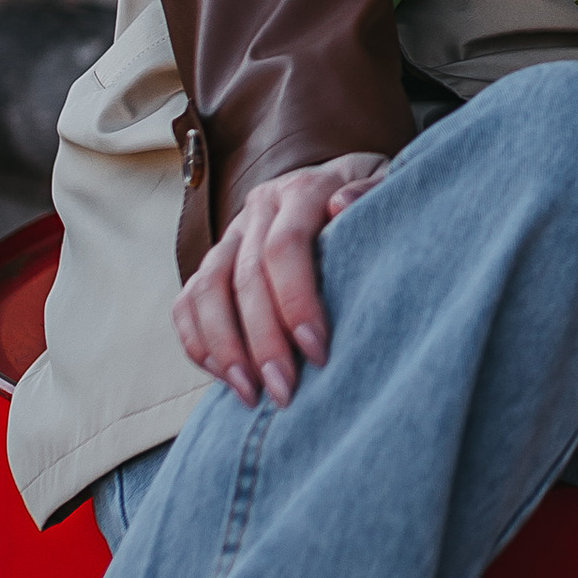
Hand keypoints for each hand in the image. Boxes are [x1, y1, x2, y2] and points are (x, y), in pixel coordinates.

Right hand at [173, 154, 387, 406]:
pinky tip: (224, 376)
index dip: (295, 302)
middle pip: (245, 277)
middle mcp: (259, 208)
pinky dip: (198, 341)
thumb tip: (342, 205)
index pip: (284, 247)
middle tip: (284, 390)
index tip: (318, 352)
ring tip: (250, 393)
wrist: (344, 184)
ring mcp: (232, 234)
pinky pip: (188, 301)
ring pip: (206, 290)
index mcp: (301, 191)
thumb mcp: (388, 189)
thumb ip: (372, 196)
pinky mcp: (215, 259)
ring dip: (224, 347)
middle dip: (263, 341)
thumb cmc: (373, 203)